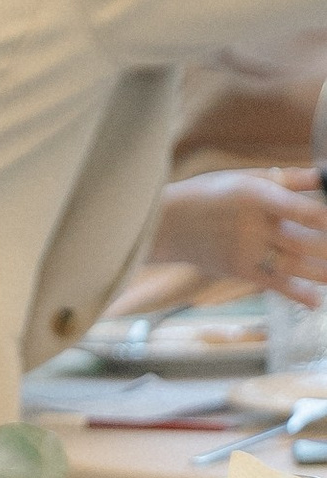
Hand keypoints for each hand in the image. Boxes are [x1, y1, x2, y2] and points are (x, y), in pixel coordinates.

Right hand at [150, 167, 326, 303]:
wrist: (166, 223)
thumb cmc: (209, 194)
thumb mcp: (244, 178)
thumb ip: (286, 178)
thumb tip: (322, 176)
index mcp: (256, 195)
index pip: (302, 211)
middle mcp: (252, 225)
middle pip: (304, 242)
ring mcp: (246, 251)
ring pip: (295, 265)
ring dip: (322, 273)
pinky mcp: (240, 270)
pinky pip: (275, 284)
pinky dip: (298, 294)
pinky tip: (315, 301)